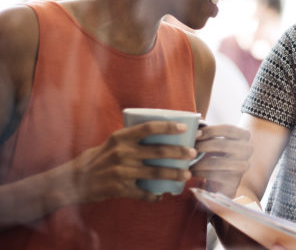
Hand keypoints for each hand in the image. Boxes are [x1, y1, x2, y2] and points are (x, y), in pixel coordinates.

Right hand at [65, 121, 196, 203]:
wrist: (75, 180)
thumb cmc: (99, 158)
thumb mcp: (113, 142)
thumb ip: (132, 138)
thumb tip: (161, 133)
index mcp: (121, 137)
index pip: (149, 128)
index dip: (168, 127)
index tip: (184, 128)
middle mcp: (122, 153)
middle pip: (158, 152)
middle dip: (179, 153)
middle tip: (192, 153)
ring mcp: (122, 172)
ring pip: (155, 174)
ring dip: (174, 174)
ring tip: (186, 174)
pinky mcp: (120, 189)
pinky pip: (144, 194)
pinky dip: (155, 196)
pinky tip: (162, 195)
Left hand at [192, 124, 251, 197]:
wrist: (225, 180)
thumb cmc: (218, 154)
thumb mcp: (216, 141)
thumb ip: (208, 133)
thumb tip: (193, 124)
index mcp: (245, 135)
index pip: (227, 129)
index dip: (209, 130)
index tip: (195, 134)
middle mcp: (248, 150)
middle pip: (222, 145)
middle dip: (202, 146)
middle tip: (188, 148)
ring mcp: (243, 166)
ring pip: (216, 162)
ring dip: (198, 161)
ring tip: (186, 160)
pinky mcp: (234, 181)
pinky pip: (213, 175)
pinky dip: (199, 172)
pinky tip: (190, 171)